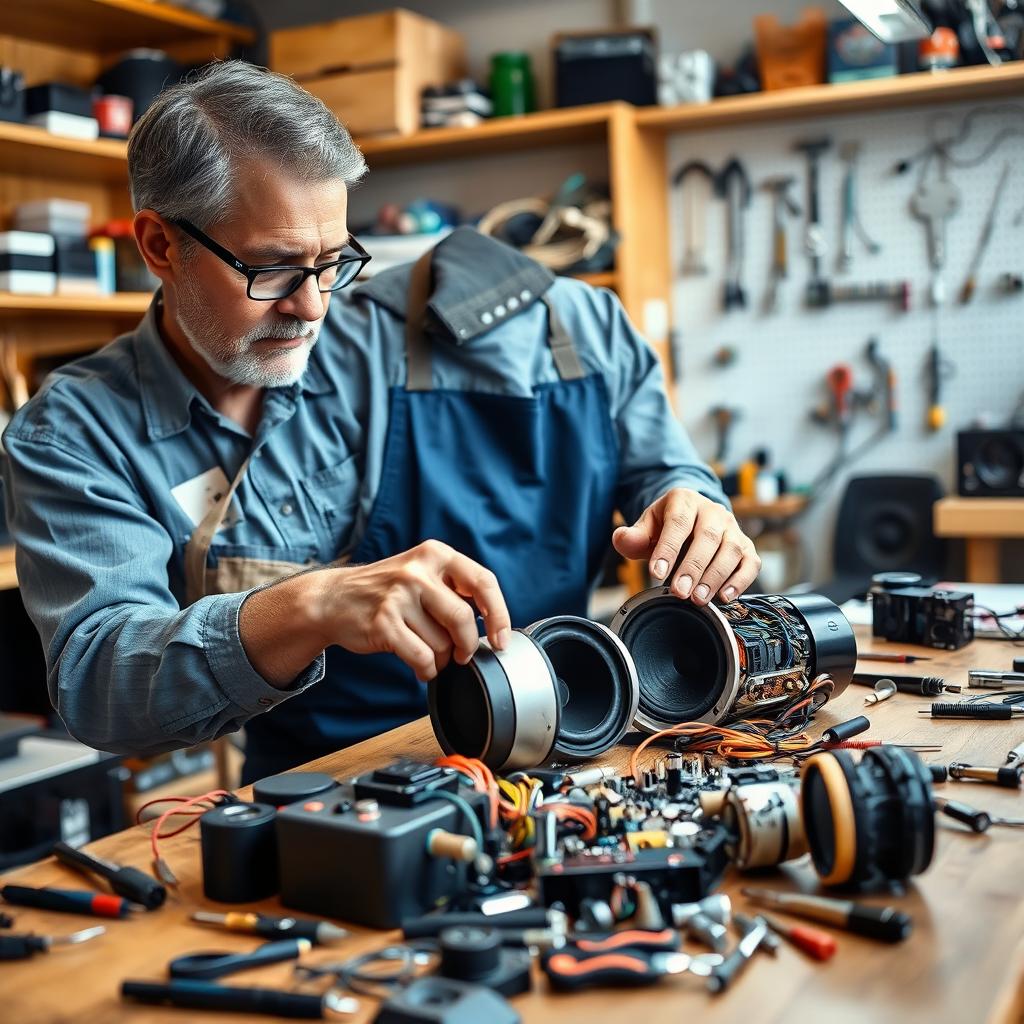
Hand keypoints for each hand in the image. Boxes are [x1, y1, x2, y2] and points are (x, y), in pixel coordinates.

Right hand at [315, 540, 511, 681]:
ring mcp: (398, 596)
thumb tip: (492, 623)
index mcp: (435, 554)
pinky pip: (422, 658)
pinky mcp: (383, 623)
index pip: (483, 582)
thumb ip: (454, 587)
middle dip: (467, 646)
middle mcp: (417, 571)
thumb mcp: (421, 572)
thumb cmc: (386, 590)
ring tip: (431, 655)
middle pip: (463, 619)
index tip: (502, 639)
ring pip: (442, 643)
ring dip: (443, 659)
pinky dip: (427, 669)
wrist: (333, 598)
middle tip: (462, 655)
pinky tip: (422, 667)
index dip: (499, 614)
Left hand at [612, 489, 760, 605]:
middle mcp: (713, 511)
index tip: (657, 573)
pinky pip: (751, 562)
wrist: (691, 520)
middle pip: (708, 537)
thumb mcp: (646, 527)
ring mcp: (733, 528)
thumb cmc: (665, 527)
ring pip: (732, 549)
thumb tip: (621, 538)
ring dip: (716, 577)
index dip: (668, 548)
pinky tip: (725, 597)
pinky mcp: (747, 546)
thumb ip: (632, 536)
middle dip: (694, 567)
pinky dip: (741, 580)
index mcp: (684, 500)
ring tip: (699, 599)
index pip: (678, 522)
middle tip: (680, 592)